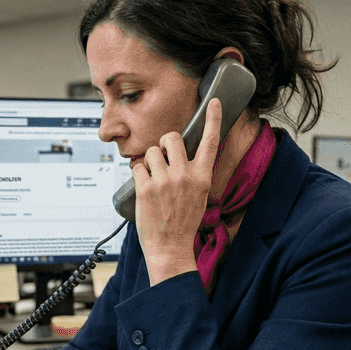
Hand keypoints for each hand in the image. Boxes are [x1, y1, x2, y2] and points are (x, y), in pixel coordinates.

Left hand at [131, 98, 223, 284]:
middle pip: (171, 138)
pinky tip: (144, 188)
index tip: (213, 102)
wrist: (171, 247)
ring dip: (148, 162)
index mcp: (202, 177)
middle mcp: (184, 176)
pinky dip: (137, 174)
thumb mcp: (199, 196)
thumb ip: (193, 174)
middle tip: (162, 159)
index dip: (213, 119)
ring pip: (150, 151)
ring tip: (153, 180)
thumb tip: (181, 156)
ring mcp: (164, 181)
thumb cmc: (183, 222)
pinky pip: (137, 166)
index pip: (210, 142)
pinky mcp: (146, 188)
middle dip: (164, 144)